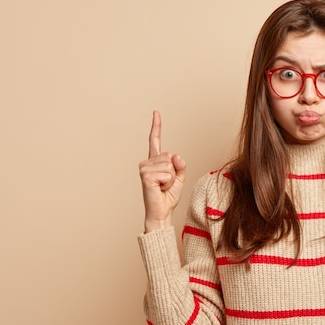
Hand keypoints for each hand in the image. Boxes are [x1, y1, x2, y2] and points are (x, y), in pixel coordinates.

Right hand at [138, 111, 186, 231]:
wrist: (162, 212)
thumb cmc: (168, 196)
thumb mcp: (180, 177)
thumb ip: (180, 164)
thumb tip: (175, 155)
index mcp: (155, 161)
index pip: (155, 140)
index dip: (156, 126)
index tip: (156, 112)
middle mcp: (147, 162)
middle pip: (170, 155)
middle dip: (174, 171)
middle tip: (166, 184)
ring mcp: (144, 168)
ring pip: (169, 165)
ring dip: (171, 178)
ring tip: (162, 187)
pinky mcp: (145, 176)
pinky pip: (167, 173)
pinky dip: (168, 183)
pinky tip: (159, 189)